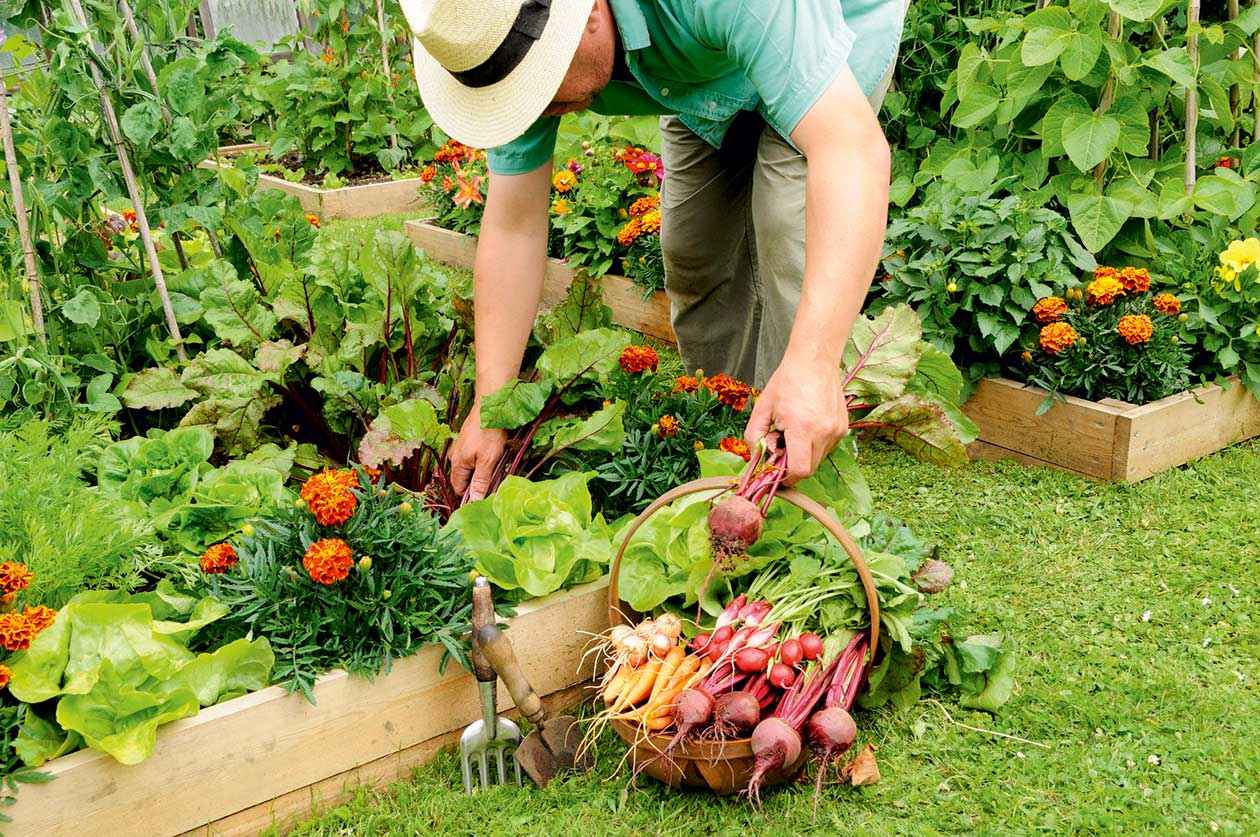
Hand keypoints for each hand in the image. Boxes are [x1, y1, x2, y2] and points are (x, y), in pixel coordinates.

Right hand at [448, 401, 506, 501]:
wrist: (490, 406)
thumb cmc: (489, 433)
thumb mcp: (488, 461)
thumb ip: (480, 481)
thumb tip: (474, 501)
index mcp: (456, 464)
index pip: (458, 488)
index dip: (470, 496)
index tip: (485, 498)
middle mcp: (454, 456)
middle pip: (463, 478)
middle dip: (476, 483)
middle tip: (493, 481)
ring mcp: (460, 447)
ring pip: (468, 467)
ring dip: (480, 471)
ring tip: (494, 467)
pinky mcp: (467, 440)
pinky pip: (471, 456)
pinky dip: (480, 460)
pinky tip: (491, 455)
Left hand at [744, 352, 848, 483]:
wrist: (814, 361)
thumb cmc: (788, 381)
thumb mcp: (763, 407)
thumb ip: (754, 435)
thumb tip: (755, 456)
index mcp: (802, 428)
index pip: (799, 470)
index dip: (786, 477)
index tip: (776, 471)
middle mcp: (823, 432)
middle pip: (809, 468)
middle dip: (792, 465)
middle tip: (781, 445)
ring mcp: (836, 431)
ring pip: (818, 459)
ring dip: (804, 454)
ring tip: (794, 431)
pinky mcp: (843, 427)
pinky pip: (827, 447)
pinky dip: (815, 444)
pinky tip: (806, 425)